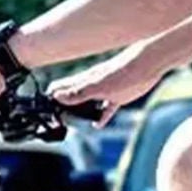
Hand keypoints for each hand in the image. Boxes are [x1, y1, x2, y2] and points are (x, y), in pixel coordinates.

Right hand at [50, 45, 164, 122]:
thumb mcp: (97, 87)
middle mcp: (90, 86)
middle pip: (71, 96)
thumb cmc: (122, 72)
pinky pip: (106, 109)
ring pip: (87, 103)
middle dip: (62, 106)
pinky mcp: (117, 97)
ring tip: (73, 121)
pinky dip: (101, 117)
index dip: (51, 99)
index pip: (60, 89)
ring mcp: (104, 91)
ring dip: (80, 112)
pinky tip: (97, 124)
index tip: (46, 110)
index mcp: (83, 82)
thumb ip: (78, 92)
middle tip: (56, 117)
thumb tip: (57, 96)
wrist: (145, 66)